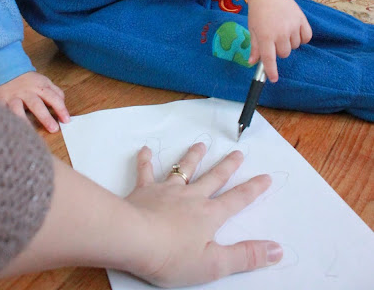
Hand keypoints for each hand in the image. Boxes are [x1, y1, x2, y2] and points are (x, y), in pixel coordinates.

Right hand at [0, 72, 69, 132]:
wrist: (9, 71)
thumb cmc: (30, 81)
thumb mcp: (45, 83)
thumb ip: (56, 93)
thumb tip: (63, 106)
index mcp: (40, 87)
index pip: (53, 98)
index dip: (61, 109)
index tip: (66, 121)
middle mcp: (26, 92)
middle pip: (36, 105)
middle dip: (45, 118)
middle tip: (54, 129)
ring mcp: (13, 97)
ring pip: (17, 109)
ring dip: (23, 121)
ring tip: (30, 133)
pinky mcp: (1, 101)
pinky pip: (3, 112)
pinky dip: (6, 121)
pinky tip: (11, 130)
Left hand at [125, 143, 282, 285]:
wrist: (134, 238)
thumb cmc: (171, 255)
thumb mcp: (214, 264)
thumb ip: (245, 256)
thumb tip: (276, 250)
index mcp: (209, 215)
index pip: (237, 200)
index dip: (253, 189)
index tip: (265, 177)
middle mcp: (191, 197)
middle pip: (214, 177)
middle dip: (228, 166)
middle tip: (238, 153)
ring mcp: (167, 191)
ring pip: (184, 169)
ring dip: (193, 157)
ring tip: (200, 145)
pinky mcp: (145, 191)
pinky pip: (145, 171)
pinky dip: (145, 160)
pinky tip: (145, 150)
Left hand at [244, 0, 311, 80]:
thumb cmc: (258, 11)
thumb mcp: (253, 29)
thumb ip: (255, 47)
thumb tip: (252, 62)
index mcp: (265, 36)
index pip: (270, 59)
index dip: (272, 71)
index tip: (273, 79)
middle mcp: (280, 33)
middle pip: (284, 54)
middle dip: (280, 50)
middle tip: (275, 39)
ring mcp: (292, 26)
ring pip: (295, 46)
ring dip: (290, 43)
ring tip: (283, 30)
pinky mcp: (302, 20)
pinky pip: (306, 37)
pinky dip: (302, 38)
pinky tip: (295, 31)